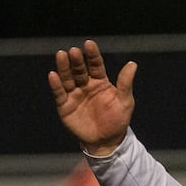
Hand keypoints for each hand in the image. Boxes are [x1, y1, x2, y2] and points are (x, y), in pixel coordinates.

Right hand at [47, 40, 136, 155]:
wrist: (107, 141)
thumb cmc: (118, 120)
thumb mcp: (125, 101)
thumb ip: (125, 83)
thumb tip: (133, 63)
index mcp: (100, 81)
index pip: (96, 65)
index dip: (92, 55)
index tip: (89, 44)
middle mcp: (85, 85)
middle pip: (79, 69)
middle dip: (77, 60)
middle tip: (74, 51)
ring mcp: (74, 94)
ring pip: (68, 78)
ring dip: (64, 67)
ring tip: (61, 55)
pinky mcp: (65, 105)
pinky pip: (59, 93)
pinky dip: (55, 84)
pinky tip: (53, 75)